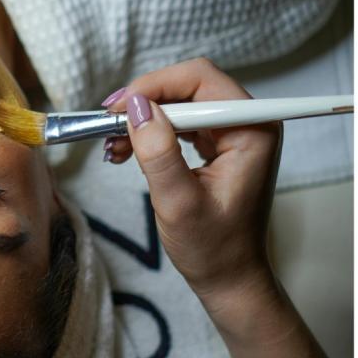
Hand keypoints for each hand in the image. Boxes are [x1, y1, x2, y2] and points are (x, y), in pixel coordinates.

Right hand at [101, 58, 283, 338]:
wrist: (228, 277)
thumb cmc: (212, 248)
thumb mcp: (178, 202)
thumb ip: (158, 151)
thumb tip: (132, 106)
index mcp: (252, 130)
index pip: (201, 80)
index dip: (154, 86)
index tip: (116, 109)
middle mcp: (248, 123)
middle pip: (188, 86)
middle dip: (144, 102)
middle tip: (106, 124)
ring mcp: (233, 132)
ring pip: (180, 102)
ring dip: (142, 118)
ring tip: (112, 145)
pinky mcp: (218, 145)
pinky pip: (180, 123)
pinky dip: (150, 131)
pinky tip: (125, 149)